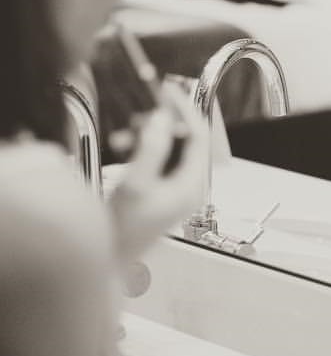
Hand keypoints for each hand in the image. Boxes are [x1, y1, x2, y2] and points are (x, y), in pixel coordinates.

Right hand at [108, 80, 207, 265]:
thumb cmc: (120, 234)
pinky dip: (143, 149)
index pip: (199, 136)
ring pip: (171, 148)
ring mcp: (177, 191)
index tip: (169, 91)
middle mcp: (190, 187)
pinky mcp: (163, 192)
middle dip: (164, 122)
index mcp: (192, 185)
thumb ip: (152, 149)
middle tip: (146, 107)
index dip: (185, 109)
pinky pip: (160, 159)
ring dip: (149, 135)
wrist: (106, 263)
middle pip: (187, 140)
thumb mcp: (135, 185)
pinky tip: (123, 148)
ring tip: (126, 135)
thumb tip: (163, 120)